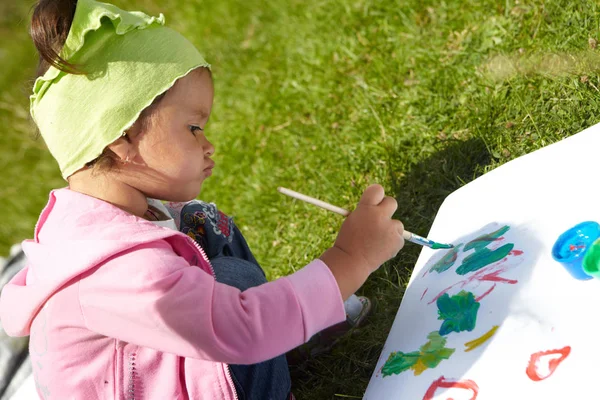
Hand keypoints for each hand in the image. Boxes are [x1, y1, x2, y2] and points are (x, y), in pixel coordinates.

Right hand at [320, 184, 404, 298]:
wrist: (351, 261)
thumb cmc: (348, 240)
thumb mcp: (353, 220)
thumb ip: (367, 212)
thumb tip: (379, 208)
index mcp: (365, 207)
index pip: (377, 190)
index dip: (376, 195)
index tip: (374, 201)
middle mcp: (380, 215)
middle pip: (391, 202)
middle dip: (387, 208)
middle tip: (380, 217)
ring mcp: (390, 228)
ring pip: (397, 223)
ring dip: (390, 229)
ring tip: (376, 240)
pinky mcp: (398, 240)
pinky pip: (398, 237)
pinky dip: (392, 242)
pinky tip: (380, 248)